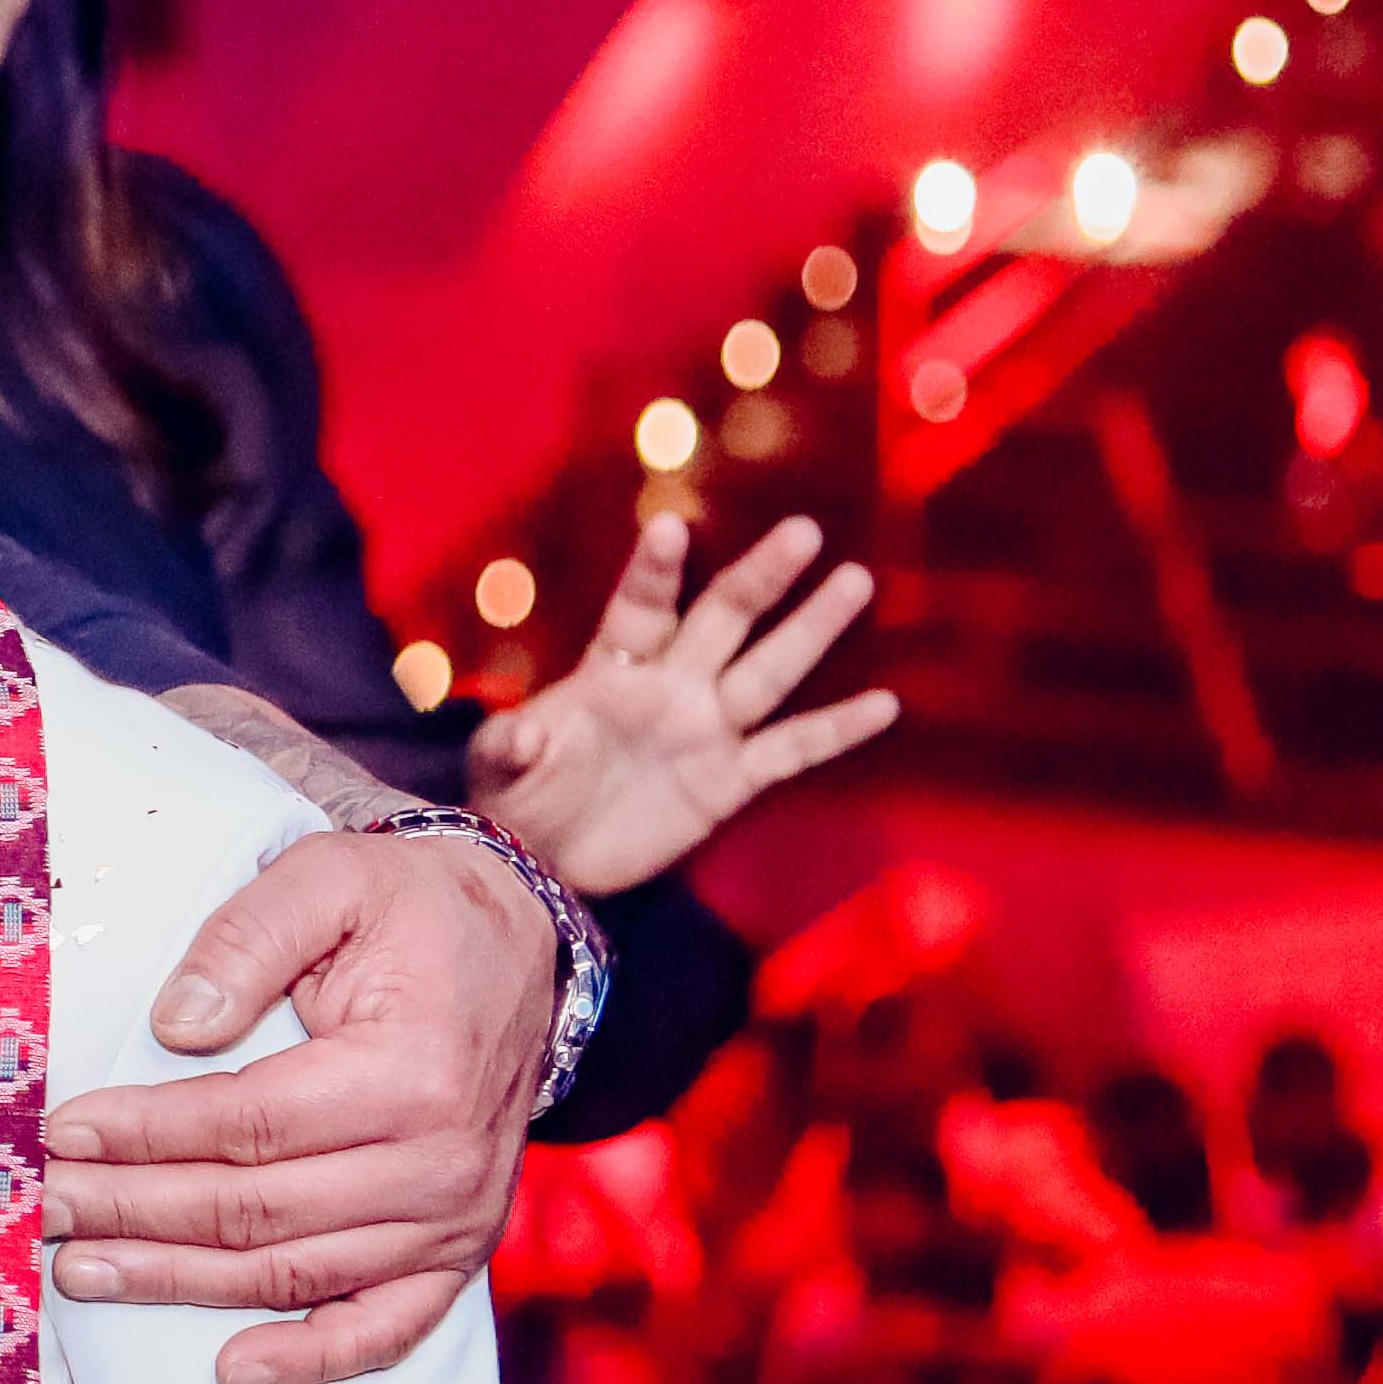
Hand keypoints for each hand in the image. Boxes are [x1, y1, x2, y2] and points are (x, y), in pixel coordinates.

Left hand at [39, 824, 549, 1383]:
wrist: (520, 949)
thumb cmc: (411, 909)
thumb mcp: (330, 877)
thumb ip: (247, 938)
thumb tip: (174, 1027)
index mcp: (412, 1071)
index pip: (249, 1123)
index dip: (145, 1133)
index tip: (59, 1132)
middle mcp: (442, 1163)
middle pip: (257, 1210)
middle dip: (134, 1212)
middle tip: (40, 1207)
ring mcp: (454, 1220)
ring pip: (294, 1273)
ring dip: (180, 1284)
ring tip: (81, 1272)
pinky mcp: (457, 1253)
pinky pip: (385, 1328)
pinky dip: (310, 1359)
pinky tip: (229, 1371)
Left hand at [466, 512, 895, 898]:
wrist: (543, 858)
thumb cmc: (515, 795)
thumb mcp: (497, 769)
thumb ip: (508, 746)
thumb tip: (519, 733)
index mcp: (610, 669)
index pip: (638, 608)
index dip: (655, 571)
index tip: (672, 525)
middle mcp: (669, 685)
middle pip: (722, 620)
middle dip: (759, 578)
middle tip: (804, 530)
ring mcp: (705, 729)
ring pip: (769, 671)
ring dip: (811, 630)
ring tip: (855, 580)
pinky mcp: (730, 780)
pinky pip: (791, 750)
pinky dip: (836, 731)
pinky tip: (885, 705)